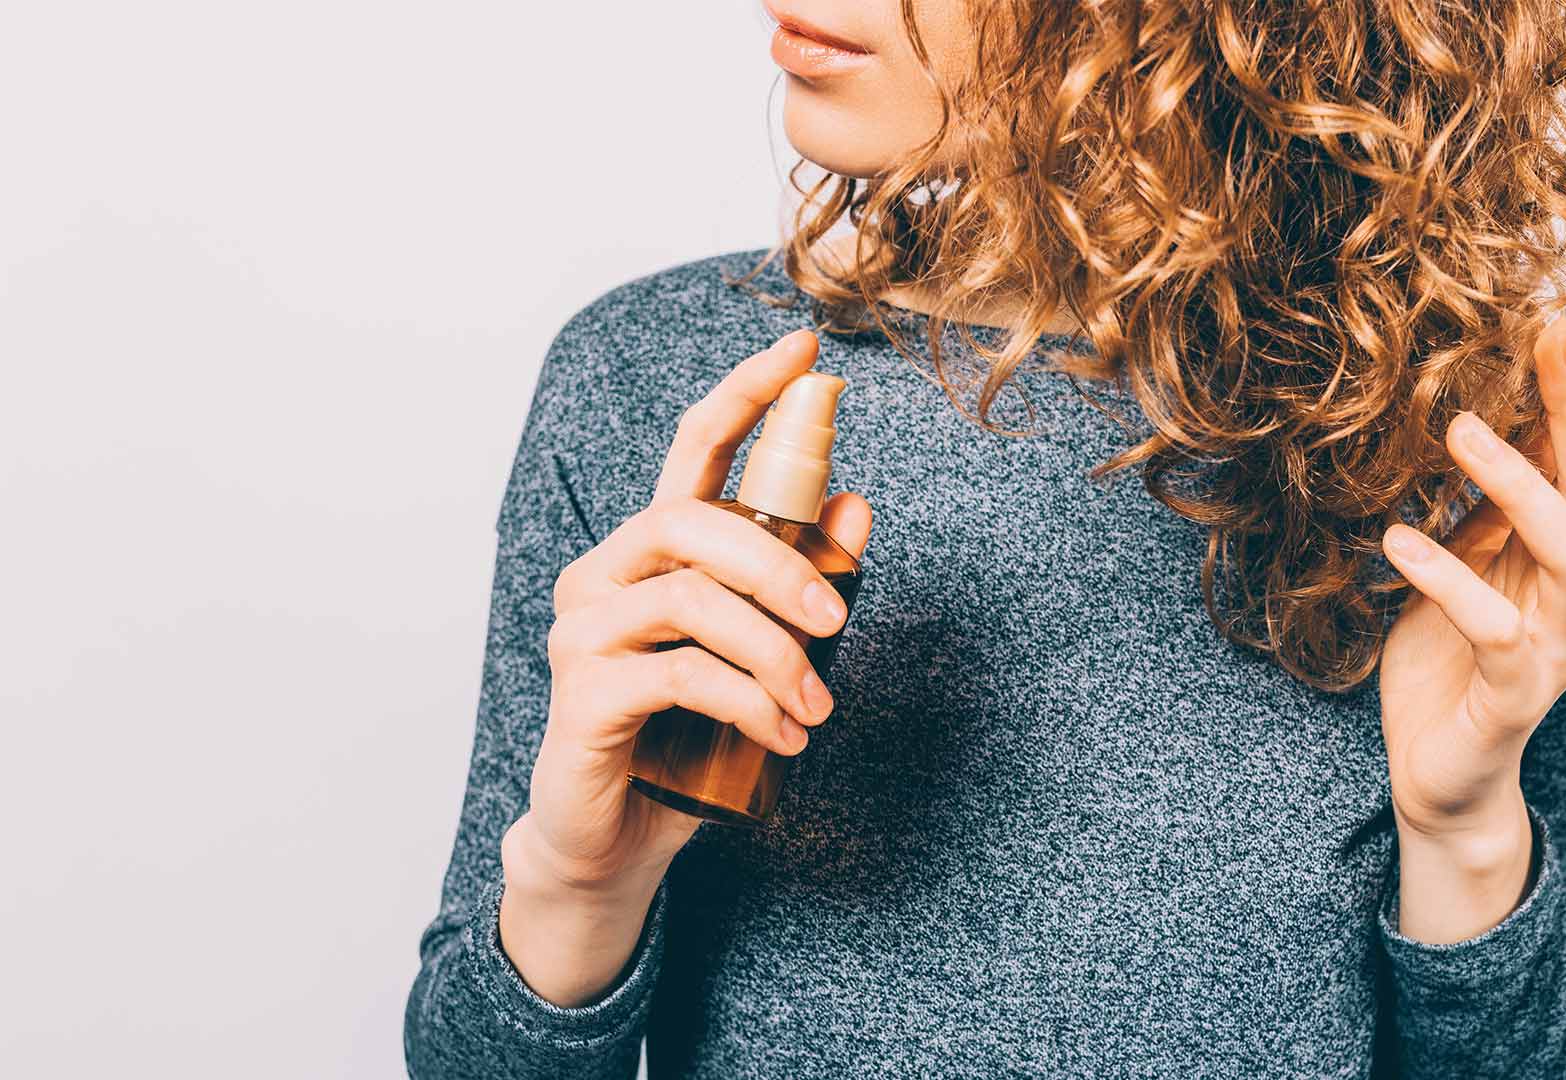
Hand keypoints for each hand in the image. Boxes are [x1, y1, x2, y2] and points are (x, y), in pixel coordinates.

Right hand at [499, 329, 874, 1004]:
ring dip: (775, 651)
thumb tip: (858, 502)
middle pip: (694, 521)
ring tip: (817, 707)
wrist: (620, 841)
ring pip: (691, 598)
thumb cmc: (692, 739)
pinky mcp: (583, 692)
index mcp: (653, 551)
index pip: (693, 447)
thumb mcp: (766, 656)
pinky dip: (747, 700)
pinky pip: (679, 672)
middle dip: (783, 565)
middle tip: (840, 619)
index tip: (803, 346)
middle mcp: (606, 573)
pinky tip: (782, 736)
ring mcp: (585, 630)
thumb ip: (804, 581)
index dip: (746, 392)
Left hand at [1377, 286, 1565, 940]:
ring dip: (1521, 485)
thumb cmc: (1451, 658)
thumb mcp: (1468, 555)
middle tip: (1558, 326)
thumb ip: (1490, 493)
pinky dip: (1450, 582)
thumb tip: (1487, 391)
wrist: (1442, 772)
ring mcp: (1554, 644)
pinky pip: (1495, 634)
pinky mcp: (1512, 696)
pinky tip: (1400, 541)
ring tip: (1461, 429)